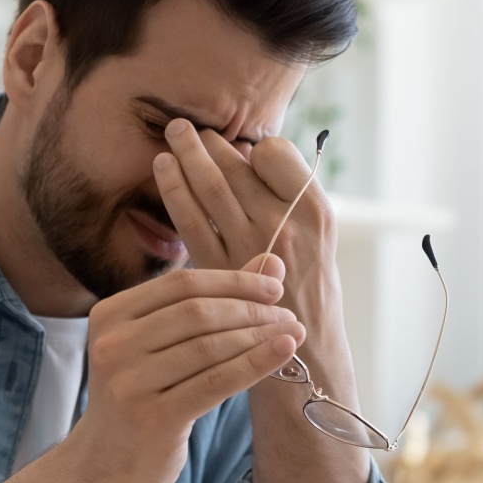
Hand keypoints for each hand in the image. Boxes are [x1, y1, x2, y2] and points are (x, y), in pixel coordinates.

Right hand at [62, 261, 305, 482]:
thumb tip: (270, 263)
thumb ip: (209, 302)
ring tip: (293, 334)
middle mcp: (113, 344)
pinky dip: (255, 363)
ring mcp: (129, 382)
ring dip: (259, 337)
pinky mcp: (152, 418)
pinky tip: (283, 352)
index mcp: (110, 315)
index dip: (234, 281)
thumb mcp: (162, 346)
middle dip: (251, 310)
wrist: (105, 467)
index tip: (274, 288)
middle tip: (288, 315)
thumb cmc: (142, 398)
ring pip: (210, 346)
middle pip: (197, 312)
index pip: (182, 284)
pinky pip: (216, 382)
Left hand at [152, 120, 337, 323]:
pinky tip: (163, 169)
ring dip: (187, 154)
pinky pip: (190, 219)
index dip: (254, 148)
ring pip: (210, 186)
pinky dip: (174, 189)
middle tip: (187, 127)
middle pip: (237, 166)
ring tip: (173, 134)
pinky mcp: (220, 269)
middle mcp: (285, 224)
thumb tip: (246, 156)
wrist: (307, 355)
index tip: (241, 150)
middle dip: (208, 142)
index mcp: (316, 211)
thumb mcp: (320, 240)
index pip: (274, 153)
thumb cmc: (311, 293)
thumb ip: (289, 201)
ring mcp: (251, 246)